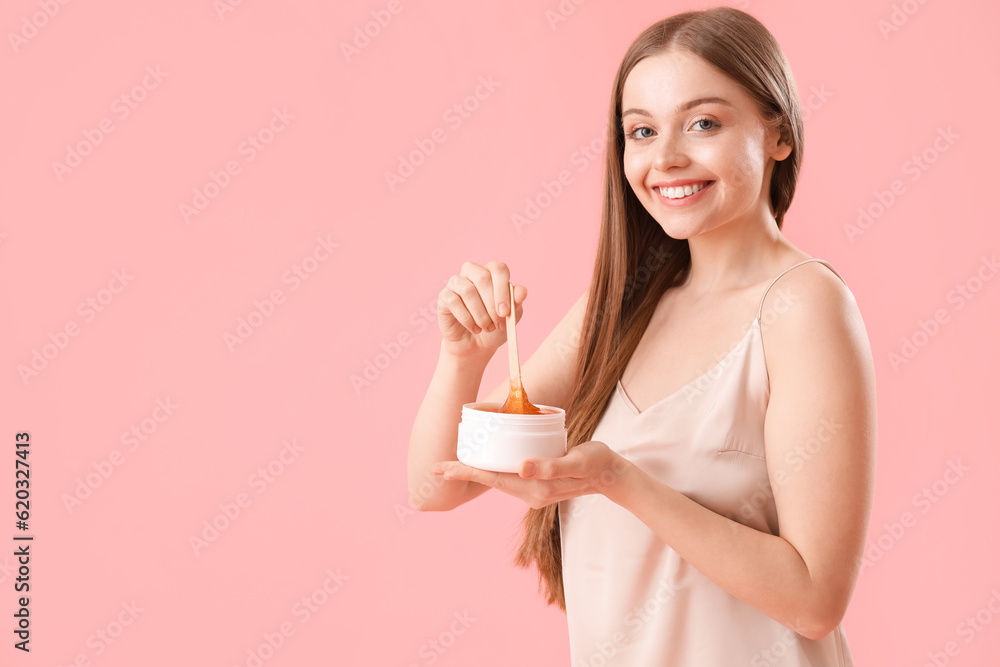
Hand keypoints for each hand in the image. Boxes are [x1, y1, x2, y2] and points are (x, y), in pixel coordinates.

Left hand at [430, 441, 632, 509]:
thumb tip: (521, 469)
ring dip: (474, 472)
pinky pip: (506, 476)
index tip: (440, 469)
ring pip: (496, 480)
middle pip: (488, 481)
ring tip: (451, 464)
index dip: (465, 472)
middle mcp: (529, 492)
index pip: (491, 479)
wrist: (612, 475)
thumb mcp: (577, 461)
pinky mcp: (537, 482)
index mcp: (534, 488)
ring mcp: (532, 490)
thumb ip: (550, 466)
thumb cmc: (596, 464)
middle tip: (433, 467)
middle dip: (462, 473)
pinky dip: (490, 470)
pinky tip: (482, 461)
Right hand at [437, 261, 526, 359]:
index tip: (505, 312)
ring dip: (480, 314)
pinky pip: (454, 302)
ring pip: (468, 291)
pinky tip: (474, 328)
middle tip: (498, 324)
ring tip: (486, 328)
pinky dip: (466, 319)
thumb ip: (516, 302)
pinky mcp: (444, 295)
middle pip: (482, 278)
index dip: (503, 290)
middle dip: (492, 305)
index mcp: (491, 272)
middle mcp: (473, 272)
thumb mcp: (511, 316)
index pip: (498, 269)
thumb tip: (522, 291)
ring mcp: (456, 282)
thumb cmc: (495, 326)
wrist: (476, 345)